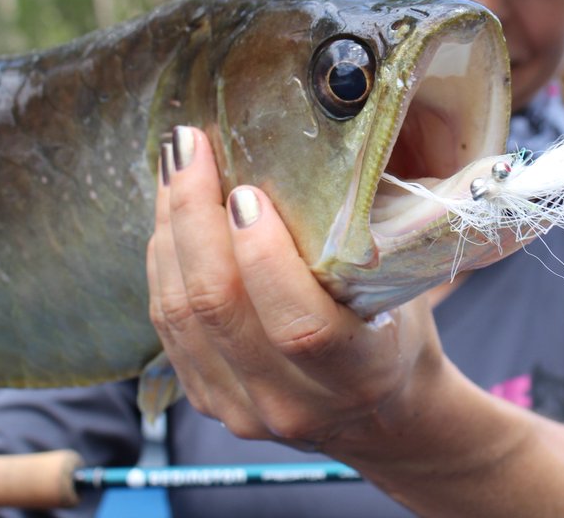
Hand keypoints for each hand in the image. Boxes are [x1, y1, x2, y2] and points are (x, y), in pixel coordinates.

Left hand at [146, 126, 444, 454]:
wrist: (380, 415)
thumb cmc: (396, 333)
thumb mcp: (400, 291)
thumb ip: (363, 241)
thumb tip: (329, 149)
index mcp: (357, 375)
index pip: (299, 325)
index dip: (263, 258)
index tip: (246, 191)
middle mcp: (293, 403)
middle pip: (218, 309)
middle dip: (194, 217)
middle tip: (191, 149)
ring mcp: (242, 409)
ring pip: (180, 313)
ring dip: (169, 230)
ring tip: (175, 166)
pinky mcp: (206, 399)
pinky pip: (167, 325)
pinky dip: (163, 262)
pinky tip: (171, 216)